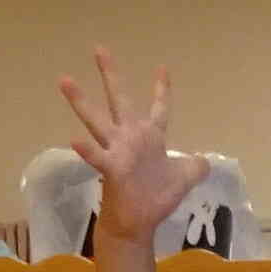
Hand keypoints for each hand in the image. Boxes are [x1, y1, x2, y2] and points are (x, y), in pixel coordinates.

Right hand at [58, 47, 206, 242]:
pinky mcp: (112, 169)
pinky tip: (74, 141)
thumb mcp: (184, 179)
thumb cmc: (156, 198)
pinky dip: (87, 150)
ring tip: (65, 80)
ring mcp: (118, 151)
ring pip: (97, 120)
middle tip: (99, 48)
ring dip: (81, 101)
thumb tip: (205, 160)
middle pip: (121, 99)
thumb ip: (196, 166)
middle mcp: (131, 137)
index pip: (159, 109)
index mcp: (150, 136)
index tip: (162, 68)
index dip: (161, 90)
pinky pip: (97, 157)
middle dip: (111, 75)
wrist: (138, 223)